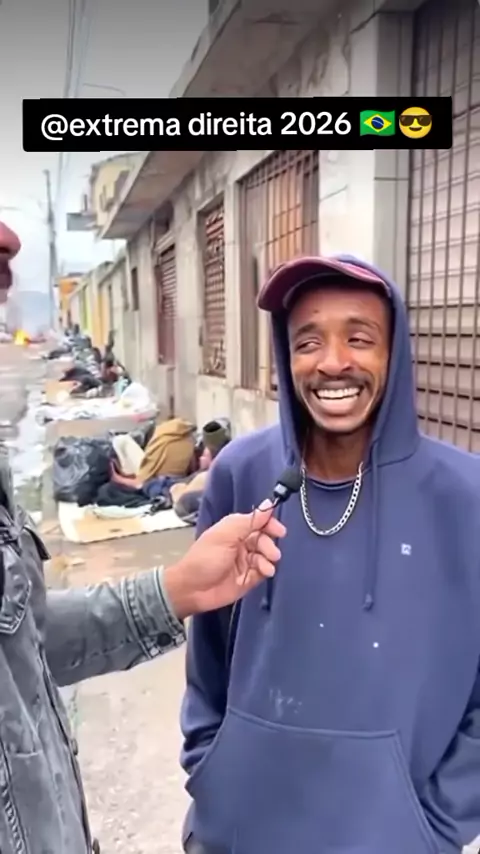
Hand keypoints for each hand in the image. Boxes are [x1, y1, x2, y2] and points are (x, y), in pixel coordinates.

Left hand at [162, 502, 285, 617]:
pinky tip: (265, 572)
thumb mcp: (226, 535)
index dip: (270, 524)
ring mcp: (245, 561)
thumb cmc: (205, 559)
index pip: (258, 522)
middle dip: (269, 544)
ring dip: (269, 558)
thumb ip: (249, 521)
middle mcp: (241, 543)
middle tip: (272, 553)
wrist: (192, 590)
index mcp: (234, 529)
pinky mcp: (248, 578)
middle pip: (264, 539)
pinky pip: (263, 570)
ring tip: (267, 566)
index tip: (280, 531)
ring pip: (265, 555)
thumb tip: (268, 504)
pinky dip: (266, 569)